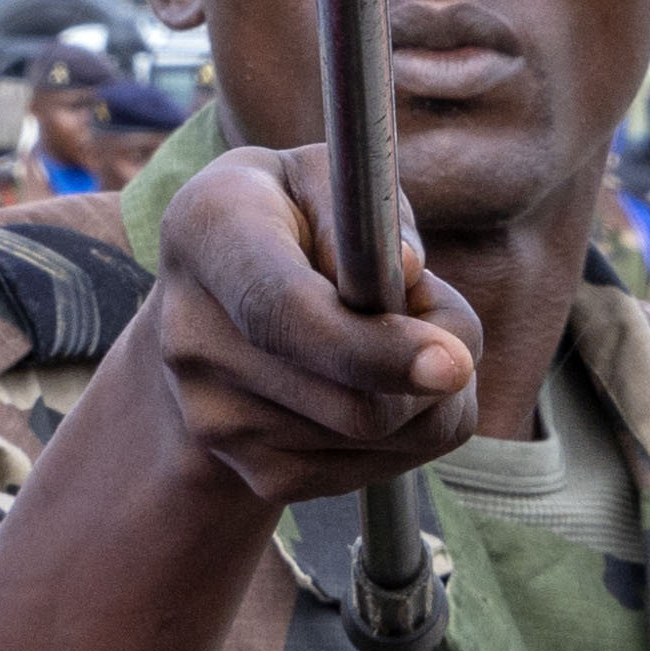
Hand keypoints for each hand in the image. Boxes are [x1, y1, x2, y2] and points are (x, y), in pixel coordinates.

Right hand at [148, 144, 490, 511]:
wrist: (210, 296)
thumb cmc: (287, 218)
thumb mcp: (322, 178)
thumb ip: (367, 213)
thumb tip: (407, 273)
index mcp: (208, 234)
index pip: (284, 313)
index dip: (373, 347)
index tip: (458, 362)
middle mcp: (192, 336)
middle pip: (352, 402)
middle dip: (436, 365)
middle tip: (441, 312)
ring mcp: (217, 418)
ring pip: (378, 439)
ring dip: (427, 395)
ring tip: (398, 338)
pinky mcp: (255, 472)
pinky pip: (372, 470)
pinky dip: (407, 432)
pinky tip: (379, 381)